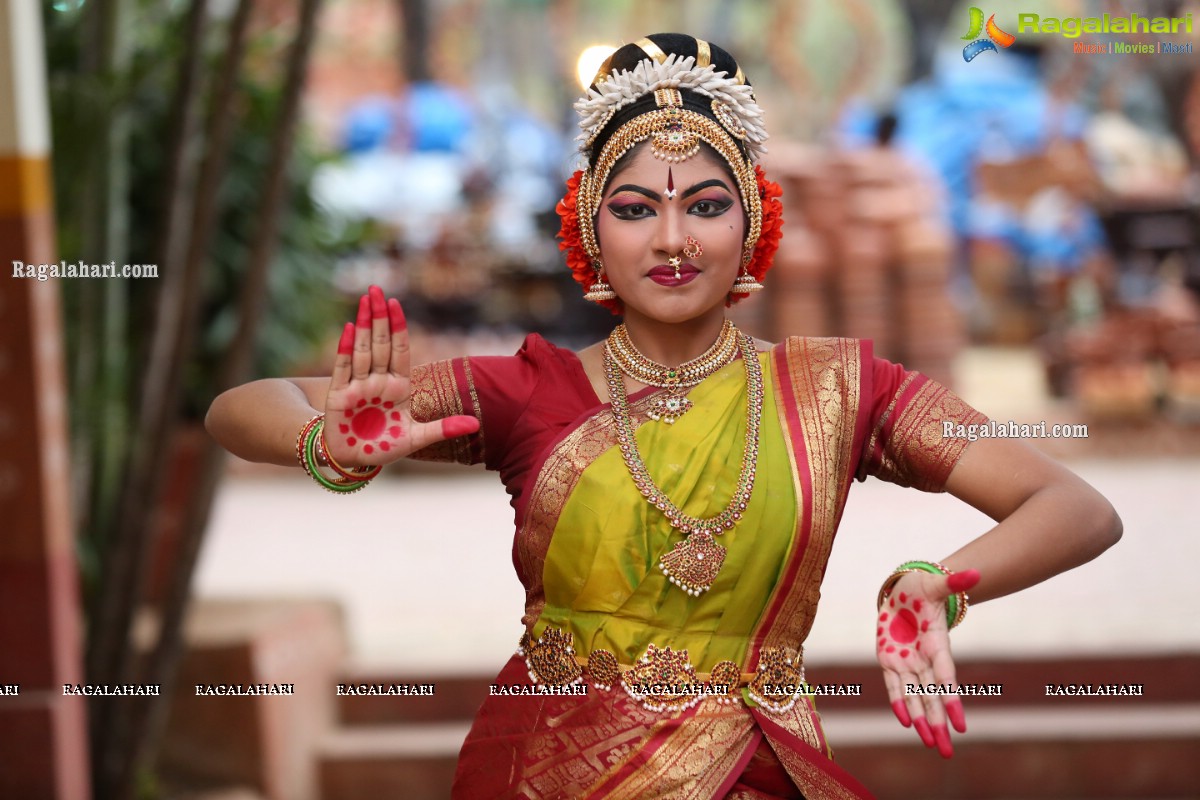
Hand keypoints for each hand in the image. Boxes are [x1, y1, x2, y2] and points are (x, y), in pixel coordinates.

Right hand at [322, 285, 479, 466]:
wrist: (353, 461)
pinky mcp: (339, 395)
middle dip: (380, 316)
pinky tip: (350, 328)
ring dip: (365, 324)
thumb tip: (476, 424)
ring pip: (362, 350)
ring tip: (366, 300)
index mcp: (398, 387)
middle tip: (377, 288)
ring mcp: (357, 386)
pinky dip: (346, 348)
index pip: (399, 351)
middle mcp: (378, 381)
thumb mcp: (416, 439)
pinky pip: (343, 368)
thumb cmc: (383, 447)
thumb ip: (442, 428)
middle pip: (380, 343)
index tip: (397, 303)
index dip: (398, 327)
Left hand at [876, 568, 980, 757]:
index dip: (952, 700)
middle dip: (939, 723)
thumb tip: (976, 572)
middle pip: (932, 696)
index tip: (961, 724)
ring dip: (922, 720)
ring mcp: (907, 661)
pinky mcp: (889, 660)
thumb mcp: (936, 583)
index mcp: (938, 644)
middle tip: (947, 751)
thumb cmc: (922, 588)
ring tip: (931, 744)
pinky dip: (899, 703)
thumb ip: (955, 582)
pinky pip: (894, 686)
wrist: (903, 590)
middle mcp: (924, 658)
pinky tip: (906, 723)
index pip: (945, 677)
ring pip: (915, 696)